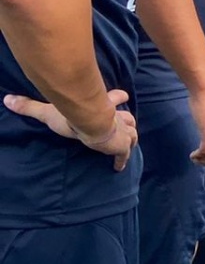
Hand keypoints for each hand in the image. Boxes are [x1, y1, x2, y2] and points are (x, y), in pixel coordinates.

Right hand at [4, 88, 137, 171]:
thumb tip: (7, 100)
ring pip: (132, 131)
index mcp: (103, 106)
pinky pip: (125, 154)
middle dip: (127, 119)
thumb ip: (29, 106)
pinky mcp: (121, 145)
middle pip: (127, 116)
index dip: (117, 96)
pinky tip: (119, 168)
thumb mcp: (49, 111)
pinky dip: (123, 160)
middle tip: (127, 122)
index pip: (113, 98)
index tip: (122, 95)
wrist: (91, 122)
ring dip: (130, 136)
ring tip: (128, 143)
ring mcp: (120, 131)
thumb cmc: (72, 115)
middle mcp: (114, 117)